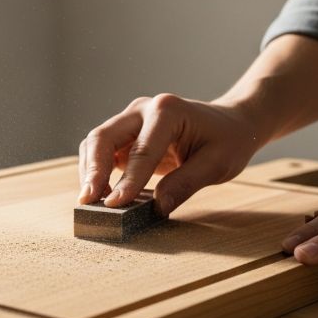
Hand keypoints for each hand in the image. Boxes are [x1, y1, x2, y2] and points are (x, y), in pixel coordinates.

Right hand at [78, 94, 262, 213]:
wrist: (230, 124)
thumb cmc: (228, 140)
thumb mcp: (218, 164)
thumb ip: (186, 183)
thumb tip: (157, 208)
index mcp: (167, 110)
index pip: (141, 150)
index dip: (127, 180)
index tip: (114, 206)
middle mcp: (142, 109)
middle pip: (104, 137)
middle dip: (93, 170)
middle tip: (87, 201)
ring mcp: (130, 120)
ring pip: (96, 142)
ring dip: (89, 171)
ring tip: (90, 202)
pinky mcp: (126, 134)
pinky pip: (102, 150)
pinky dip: (95, 171)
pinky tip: (99, 194)